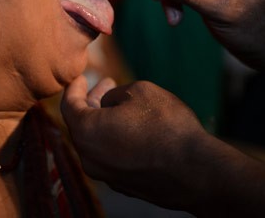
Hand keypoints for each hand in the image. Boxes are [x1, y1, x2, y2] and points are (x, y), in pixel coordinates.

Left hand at [61, 76, 210, 209]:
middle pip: (81, 125)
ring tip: (121, 105)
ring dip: (104, 121)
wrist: (196, 172)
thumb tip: (109, 102)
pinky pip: (111, 157)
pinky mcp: (124, 186)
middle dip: (92, 102)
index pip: (68, 106)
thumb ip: (115, 93)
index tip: (80, 77)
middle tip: (105, 85)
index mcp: (87, 132)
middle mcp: (90, 158)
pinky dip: (115, 140)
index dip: (74, 88)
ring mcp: (106, 176)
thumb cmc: (166, 126)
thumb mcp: (139, 91)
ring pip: (96, 143)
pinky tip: (133, 130)